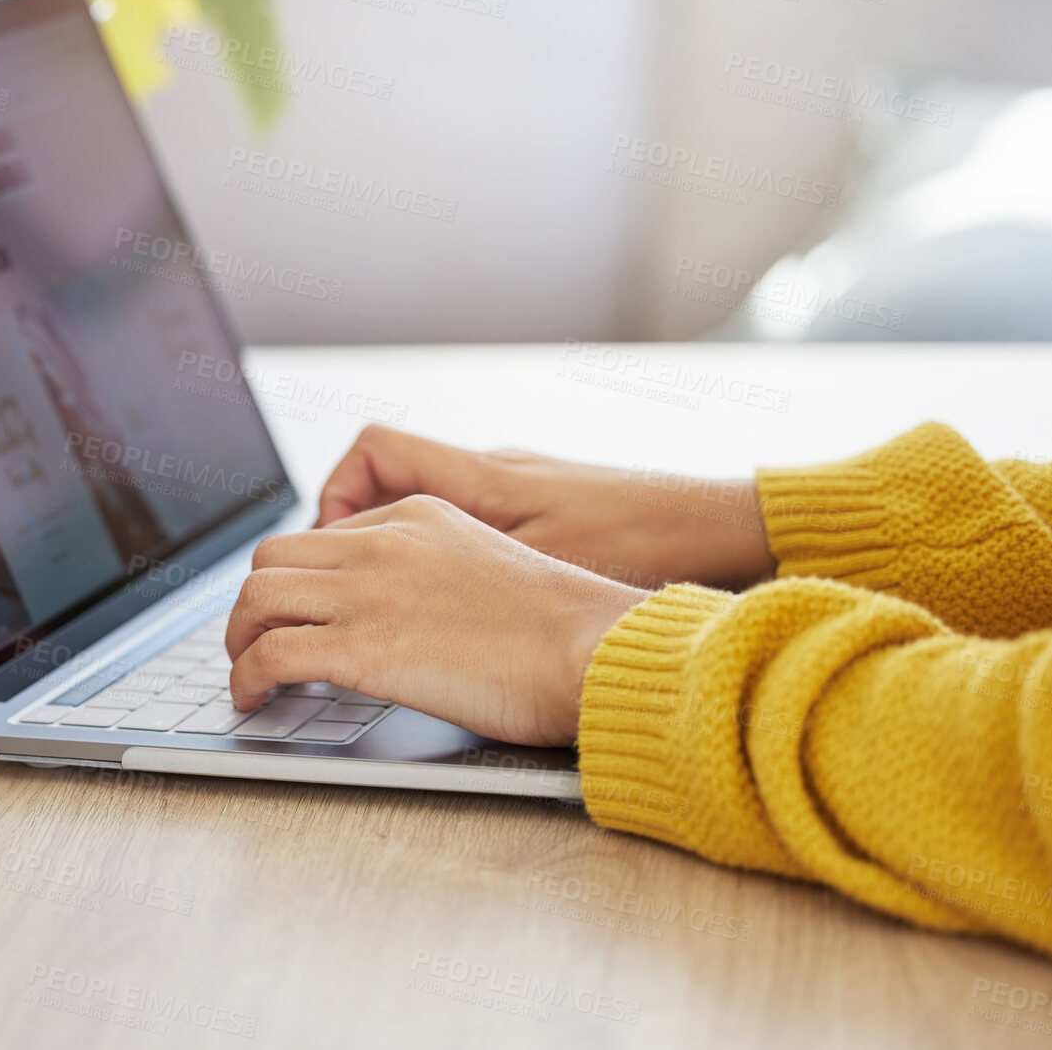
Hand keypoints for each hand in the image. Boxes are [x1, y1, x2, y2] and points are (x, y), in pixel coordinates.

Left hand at [225, 495, 651, 746]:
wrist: (594, 647)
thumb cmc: (565, 628)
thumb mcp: (489, 567)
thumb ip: (437, 575)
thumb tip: (412, 615)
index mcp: (415, 517)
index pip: (323, 536)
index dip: (298, 580)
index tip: (293, 612)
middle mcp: (382, 545)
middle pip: (275, 558)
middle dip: (255, 604)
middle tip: (256, 641)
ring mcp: (368, 593)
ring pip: (258, 598)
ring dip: (240, 639)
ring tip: (247, 673)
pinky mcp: (362, 648)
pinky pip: (270, 654)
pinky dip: (246, 677)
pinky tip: (253, 698)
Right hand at [317, 425, 775, 589]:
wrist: (722, 530)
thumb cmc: (644, 543)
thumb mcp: (542, 565)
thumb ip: (462, 569)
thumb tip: (395, 595)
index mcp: (481, 477)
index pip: (373, 450)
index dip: (335, 495)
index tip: (328, 549)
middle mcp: (493, 470)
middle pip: (386, 475)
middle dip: (347, 529)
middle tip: (336, 586)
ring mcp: (519, 488)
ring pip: (425, 503)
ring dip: (392, 544)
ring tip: (383, 600)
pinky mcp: (546, 510)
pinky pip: (466, 519)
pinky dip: (439, 554)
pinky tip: (453, 600)